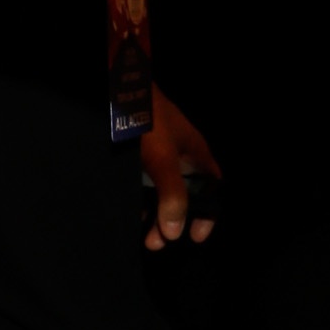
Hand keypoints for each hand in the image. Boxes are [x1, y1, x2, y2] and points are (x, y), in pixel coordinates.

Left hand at [140, 86, 222, 249]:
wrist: (118, 87)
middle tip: (158, 241)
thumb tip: (175, 231)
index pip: (212, 189)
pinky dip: (138, 200)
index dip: (208, 213)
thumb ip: (172, 194)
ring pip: (160, 192)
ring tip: (142, 234)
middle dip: (173, 221)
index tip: (196, 236)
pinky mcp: (135, 154)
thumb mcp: (163, 159)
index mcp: (195, 154)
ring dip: (153, 214)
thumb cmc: (147, 119)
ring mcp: (155, 154)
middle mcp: (178, 155)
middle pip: (183, 196)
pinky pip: (141, 184)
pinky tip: (128, 212)